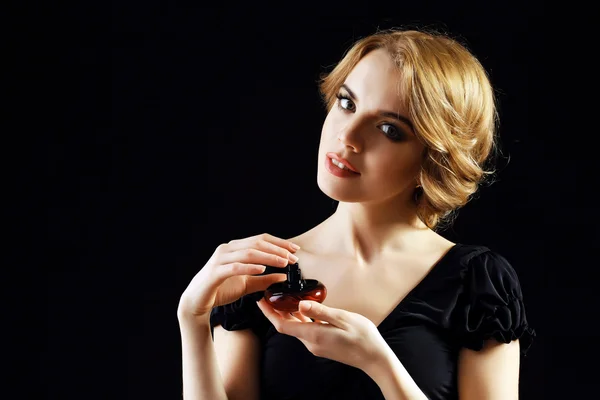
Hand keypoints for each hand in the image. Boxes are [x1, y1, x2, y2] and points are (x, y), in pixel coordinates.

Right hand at [177, 233, 298, 320]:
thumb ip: (264, 280)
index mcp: (235, 248)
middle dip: (277, 250)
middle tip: (293, 258)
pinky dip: (249, 267)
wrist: (197, 302)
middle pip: (256, 243)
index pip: (260, 239)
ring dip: (268, 257)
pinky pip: (235, 267)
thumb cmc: (221, 289)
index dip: (279, 243)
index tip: (295, 249)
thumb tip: (283, 276)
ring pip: (248, 253)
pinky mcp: (215, 272)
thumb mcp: (247, 285)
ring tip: (283, 263)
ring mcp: (220, 259)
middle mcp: (227, 249)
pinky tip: (262, 269)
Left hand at [256, 298, 388, 371]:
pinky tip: (303, 309)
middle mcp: (311, 342)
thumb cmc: (362, 337)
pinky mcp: (322, 345)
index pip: (282, 325)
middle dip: (276, 311)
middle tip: (271, 294)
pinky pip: (306, 330)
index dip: (269, 313)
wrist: (374, 358)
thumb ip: (320, 311)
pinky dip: (300, 319)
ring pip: (296, 328)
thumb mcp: (342, 318)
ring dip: (288, 314)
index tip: (261, 300)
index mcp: (313, 335)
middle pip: (287, 326)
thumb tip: (301, 304)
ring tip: (284, 298)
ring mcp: (316, 345)